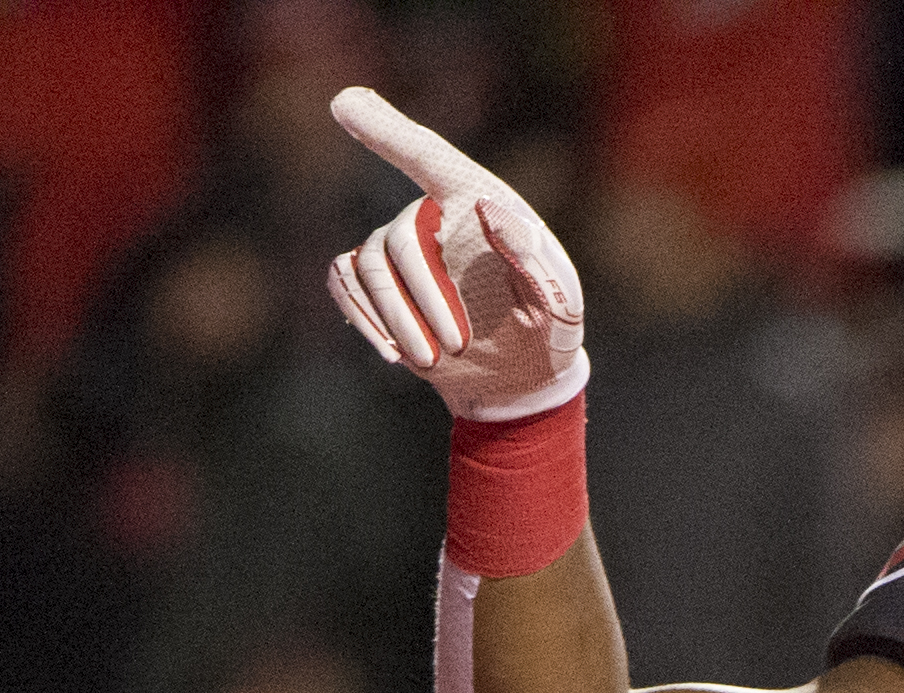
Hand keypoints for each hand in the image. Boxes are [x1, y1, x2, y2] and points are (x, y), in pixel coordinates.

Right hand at [324, 87, 586, 420]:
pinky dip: (362, 315)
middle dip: (421, 297)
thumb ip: (531, 256)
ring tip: (430, 359)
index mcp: (475, 200)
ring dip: (396, 316)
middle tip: (457, 346)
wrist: (523, 376)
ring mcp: (398, 250)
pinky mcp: (378, 285)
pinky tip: (391, 352)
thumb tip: (486, 205)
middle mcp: (429, 215)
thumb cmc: (549, 329)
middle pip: (398, 239)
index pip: (427, 157)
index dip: (386, 132)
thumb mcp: (560, 300)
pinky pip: (344, 281)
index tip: (344, 104)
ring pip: (368, 266)